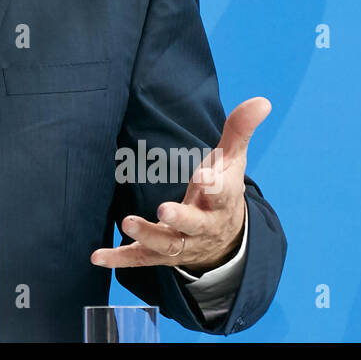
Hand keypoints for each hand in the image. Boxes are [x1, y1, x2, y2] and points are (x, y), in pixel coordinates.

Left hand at [90, 96, 269, 274]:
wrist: (224, 240)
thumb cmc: (222, 190)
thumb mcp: (232, 161)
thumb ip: (239, 130)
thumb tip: (262, 101)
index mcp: (221, 200)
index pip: (222, 193)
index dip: (214, 185)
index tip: (204, 175)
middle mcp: (202, 226)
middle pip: (193, 225)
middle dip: (179, 218)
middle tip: (163, 209)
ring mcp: (182, 243)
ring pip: (167, 245)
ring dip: (147, 236)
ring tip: (127, 222)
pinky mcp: (160, 255)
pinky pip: (140, 259)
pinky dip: (120, 259)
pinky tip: (98, 256)